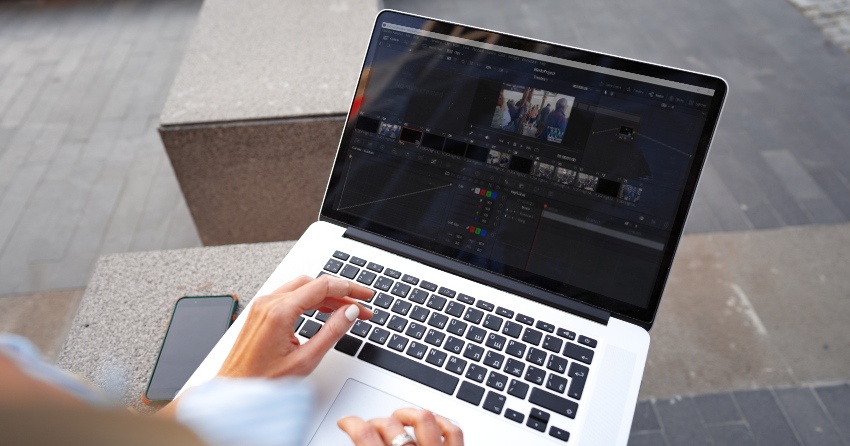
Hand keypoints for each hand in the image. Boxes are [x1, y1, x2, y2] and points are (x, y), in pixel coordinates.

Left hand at [217, 275, 373, 377]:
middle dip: (340, 291)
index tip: (365, 297)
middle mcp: (268, 303)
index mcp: (279, 311)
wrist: (234, 391)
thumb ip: (331, 332)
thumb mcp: (305, 359)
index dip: (349, 289)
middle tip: (360, 304)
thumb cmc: (261, 382)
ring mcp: (262, 306)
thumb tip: (349, 313)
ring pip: (302, 288)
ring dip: (326, 295)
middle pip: (313, 283)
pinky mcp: (261, 312)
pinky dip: (311, 300)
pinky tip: (324, 310)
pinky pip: (290, 296)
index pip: (323, 286)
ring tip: (346, 309)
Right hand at [338, 408, 462, 445]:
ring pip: (424, 419)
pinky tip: (432, 423)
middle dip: (375, 422)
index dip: (351, 423)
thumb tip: (356, 440)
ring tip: (398, 419)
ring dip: (407, 414)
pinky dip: (442, 422)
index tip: (347, 422)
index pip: (365, 435)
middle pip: (390, 425)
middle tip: (370, 427)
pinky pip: (453, 431)